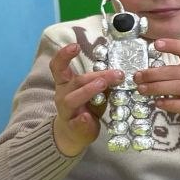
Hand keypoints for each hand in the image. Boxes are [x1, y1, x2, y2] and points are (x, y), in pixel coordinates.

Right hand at [49, 42, 123, 156]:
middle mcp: (63, 94)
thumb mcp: (94, 91)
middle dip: (97, 76)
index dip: (64, 55)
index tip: (75, 46)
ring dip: (88, 91)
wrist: (73, 133)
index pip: (59, 66)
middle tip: (116, 74)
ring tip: (102, 86)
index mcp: (66, 83)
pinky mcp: (73, 127)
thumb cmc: (85, 106)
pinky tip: (88, 118)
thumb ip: (103, 81)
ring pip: (72, 99)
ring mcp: (66, 111)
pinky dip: (82, 120)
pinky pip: (76, 122)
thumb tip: (120, 71)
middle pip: (76, 81)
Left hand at [134, 38, 179, 136]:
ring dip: (156, 88)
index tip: (156, 44)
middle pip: (174, 71)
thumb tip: (144, 72)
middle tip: (137, 77)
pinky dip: (168, 103)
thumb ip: (172, 70)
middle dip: (153, 74)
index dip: (172, 45)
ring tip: (141, 89)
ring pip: (176, 87)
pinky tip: (157, 103)